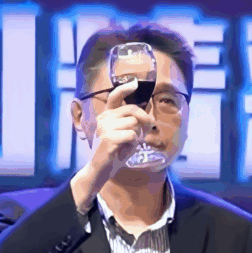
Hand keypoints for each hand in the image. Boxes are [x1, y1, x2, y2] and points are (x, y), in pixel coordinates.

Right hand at [71, 81, 153, 209]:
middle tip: (148, 129)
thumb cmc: (116, 152)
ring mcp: (105, 127)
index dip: (124, 89)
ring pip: (134, 124)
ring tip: (128, 145)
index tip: (134, 83)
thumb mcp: (128, 135)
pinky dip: (133, 144)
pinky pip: (132, 136)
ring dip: (137, 136)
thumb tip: (150, 118)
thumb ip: (135, 125)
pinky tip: (124, 150)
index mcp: (107, 115)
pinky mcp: (108, 138)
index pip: (115, 97)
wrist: (101, 169)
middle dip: (145, 119)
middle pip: (133, 110)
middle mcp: (104, 118)